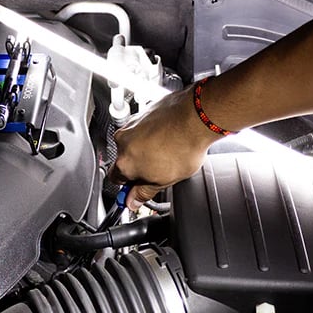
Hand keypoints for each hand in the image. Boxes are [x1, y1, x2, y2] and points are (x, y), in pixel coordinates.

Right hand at [108, 85, 218, 209]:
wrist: (197, 118)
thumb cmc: (183, 146)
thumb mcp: (164, 181)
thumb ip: (144, 192)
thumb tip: (134, 200)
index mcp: (124, 163)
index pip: (116, 179)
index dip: (128, 186)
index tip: (137, 188)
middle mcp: (123, 142)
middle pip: (126, 159)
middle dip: (140, 166)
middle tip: (158, 170)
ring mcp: (133, 125)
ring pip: (135, 143)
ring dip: (147, 149)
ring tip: (168, 152)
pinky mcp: (144, 113)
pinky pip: (144, 128)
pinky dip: (153, 134)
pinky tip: (170, 139)